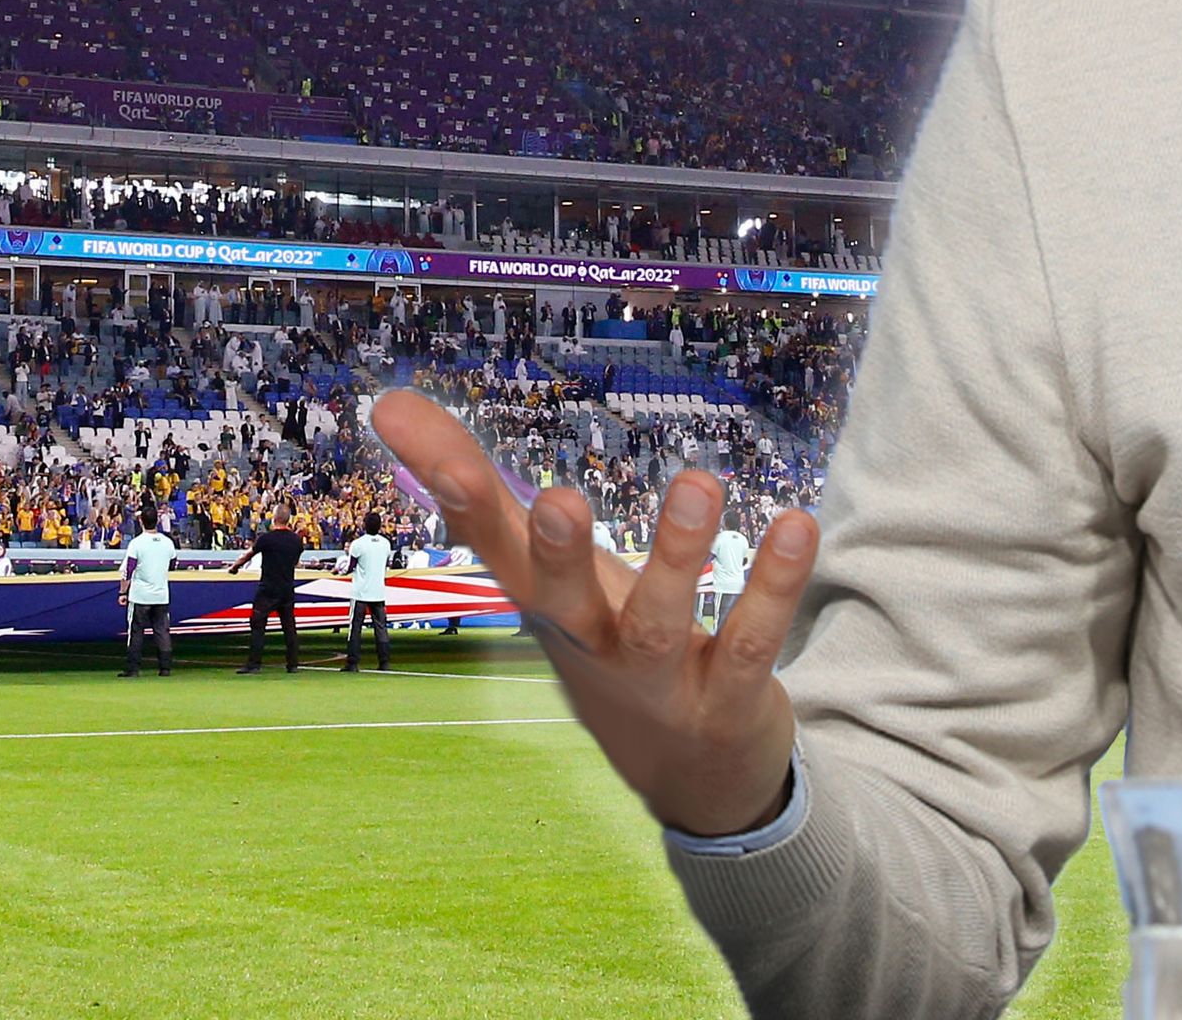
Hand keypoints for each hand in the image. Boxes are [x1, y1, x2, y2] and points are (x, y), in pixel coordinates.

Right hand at [368, 389, 818, 837]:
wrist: (692, 780)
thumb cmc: (606, 644)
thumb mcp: (544, 570)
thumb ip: (478, 489)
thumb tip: (386, 400)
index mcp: (543, 607)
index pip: (488, 544)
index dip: (453, 487)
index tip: (402, 417)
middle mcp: (591, 648)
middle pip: (563, 605)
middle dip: (559, 555)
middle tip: (559, 501)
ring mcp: (659, 684)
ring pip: (661, 627)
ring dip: (678, 560)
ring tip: (697, 483)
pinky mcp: (730, 701)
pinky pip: (753, 644)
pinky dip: (774, 588)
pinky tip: (796, 526)